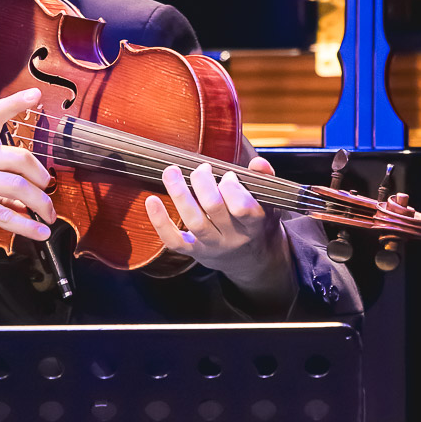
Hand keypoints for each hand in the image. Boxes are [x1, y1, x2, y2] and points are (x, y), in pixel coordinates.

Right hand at [0, 88, 55, 281]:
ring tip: (48, 216)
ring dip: (40, 204)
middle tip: (49, 192)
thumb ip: (1, 179)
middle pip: (20, 157)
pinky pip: (6, 214)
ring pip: (18, 186)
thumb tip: (35, 191)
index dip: (15, 103)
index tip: (35, 94)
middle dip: (42, 178)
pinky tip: (39, 233)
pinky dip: (28, 226)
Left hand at [143, 156, 293, 303]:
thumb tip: (258, 162)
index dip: (232, 187)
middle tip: (202, 169)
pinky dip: (160, 222)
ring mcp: (212, 246)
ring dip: (180, 194)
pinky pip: (174, 241)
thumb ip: (265, 178)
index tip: (228, 174)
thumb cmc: (258, 223)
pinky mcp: (194, 251)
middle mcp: (233, 237)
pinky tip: (151, 200)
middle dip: (203, 183)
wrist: (251, 259)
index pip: (242, 208)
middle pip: (214, 209)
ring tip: (171, 172)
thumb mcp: (269, 201)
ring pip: (194, 221)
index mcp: (254, 224)